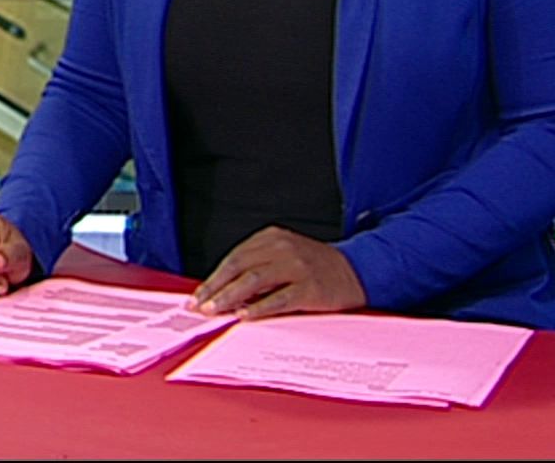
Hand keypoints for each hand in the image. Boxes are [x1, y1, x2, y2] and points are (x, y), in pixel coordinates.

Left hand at [189, 226, 365, 319]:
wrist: (357, 271)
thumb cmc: (315, 267)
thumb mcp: (284, 255)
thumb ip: (257, 267)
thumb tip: (223, 292)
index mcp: (272, 237)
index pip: (234, 257)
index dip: (213, 278)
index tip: (197, 296)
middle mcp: (283, 248)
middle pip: (239, 266)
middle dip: (215, 288)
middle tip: (199, 305)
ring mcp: (297, 267)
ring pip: (255, 280)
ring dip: (230, 297)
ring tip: (215, 310)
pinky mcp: (310, 287)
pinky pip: (279, 299)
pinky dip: (260, 307)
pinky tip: (245, 316)